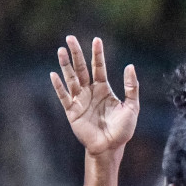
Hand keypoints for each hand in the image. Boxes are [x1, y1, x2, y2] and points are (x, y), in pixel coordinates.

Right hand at [51, 36, 139, 157]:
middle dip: (76, 53)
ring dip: (65, 65)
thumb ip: (131, 88)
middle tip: (70, 38)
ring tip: (61, 50)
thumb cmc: (122, 129)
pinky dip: (58, 86)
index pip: (99, 67)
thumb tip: (130, 66)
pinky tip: (53, 74)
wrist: (110, 147)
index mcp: (104, 89)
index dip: (97, 54)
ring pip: (71, 78)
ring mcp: (80, 100)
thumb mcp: (132, 107)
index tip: (96, 40)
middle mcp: (90, 92)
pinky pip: (64, 96)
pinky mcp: (72, 111)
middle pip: (81, 68)